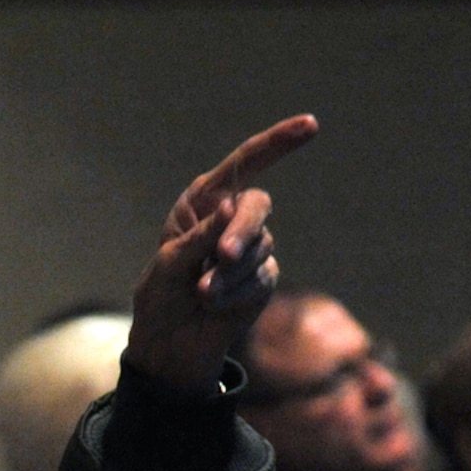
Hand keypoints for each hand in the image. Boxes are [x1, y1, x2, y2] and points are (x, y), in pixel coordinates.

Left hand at [123, 114, 318, 395]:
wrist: (167, 344)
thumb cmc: (160, 297)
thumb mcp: (168, 264)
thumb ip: (199, 237)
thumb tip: (231, 208)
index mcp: (205, 202)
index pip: (245, 164)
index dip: (277, 143)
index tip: (310, 125)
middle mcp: (232, 219)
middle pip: (256, 208)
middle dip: (241, 231)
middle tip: (223, 256)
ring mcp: (252, 250)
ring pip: (259, 247)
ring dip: (228, 274)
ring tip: (201, 293)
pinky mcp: (262, 280)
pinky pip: (260, 279)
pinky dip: (233, 293)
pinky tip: (212, 305)